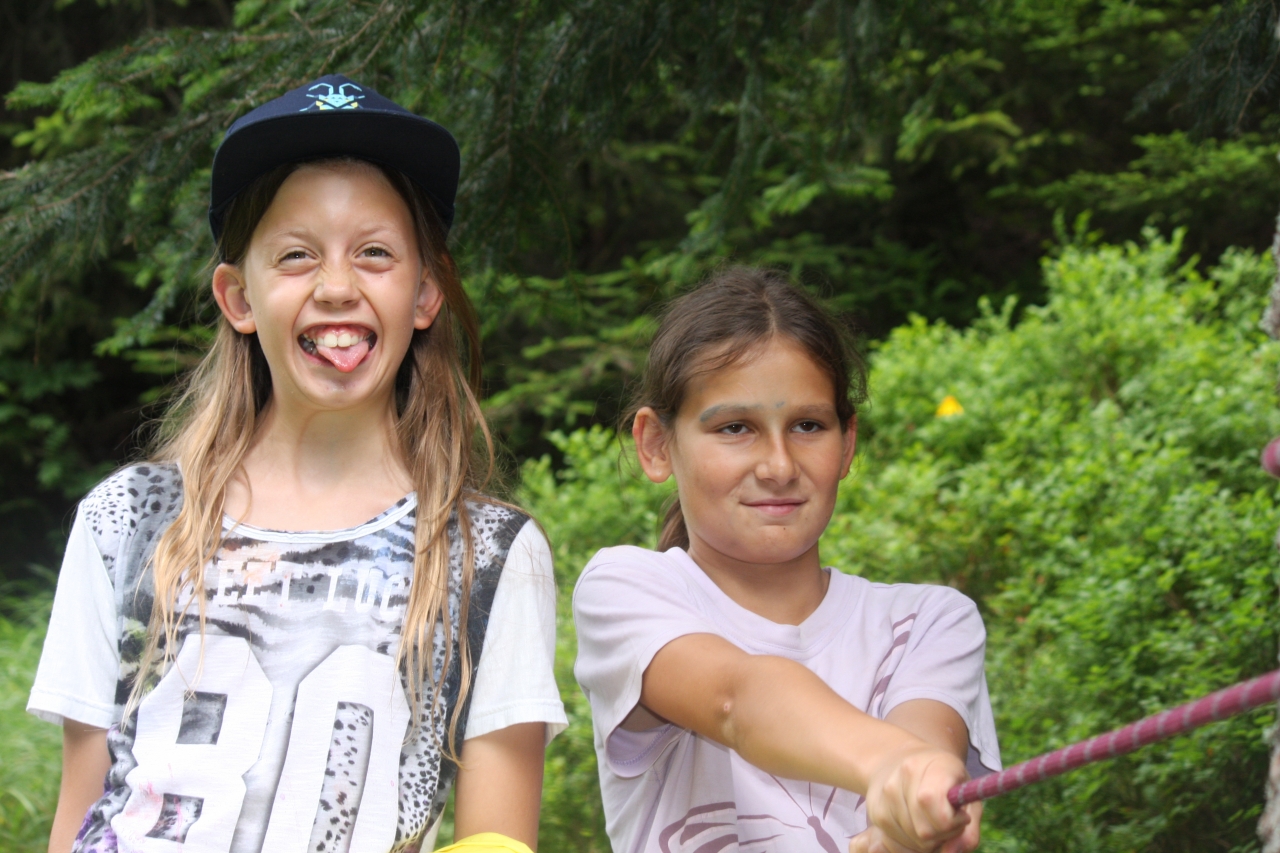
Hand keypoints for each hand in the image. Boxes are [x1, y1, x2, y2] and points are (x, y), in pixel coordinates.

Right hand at [850, 747, 979, 852]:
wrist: (904, 761)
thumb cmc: (945, 781)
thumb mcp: (967, 798)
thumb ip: (969, 830)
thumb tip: (950, 852)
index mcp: (934, 765)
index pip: (940, 812)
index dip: (954, 823)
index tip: (961, 816)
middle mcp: (904, 775)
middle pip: (925, 831)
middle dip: (942, 836)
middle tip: (947, 823)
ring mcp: (886, 793)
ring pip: (911, 840)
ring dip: (926, 843)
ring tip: (931, 823)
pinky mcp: (875, 810)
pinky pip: (895, 844)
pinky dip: (910, 846)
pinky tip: (916, 829)